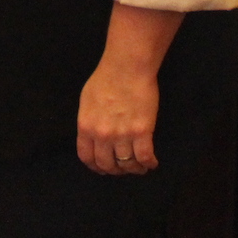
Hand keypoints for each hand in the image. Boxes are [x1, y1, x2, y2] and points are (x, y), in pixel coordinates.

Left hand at [77, 59, 159, 175]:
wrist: (127, 67)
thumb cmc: (106, 79)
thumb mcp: (87, 101)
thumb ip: (89, 122)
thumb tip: (94, 136)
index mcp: (86, 127)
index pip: (87, 157)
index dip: (96, 167)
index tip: (104, 168)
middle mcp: (102, 135)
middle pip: (107, 164)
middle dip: (115, 170)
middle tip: (123, 168)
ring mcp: (122, 135)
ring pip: (127, 164)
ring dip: (134, 169)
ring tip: (139, 167)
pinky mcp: (142, 132)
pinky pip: (145, 157)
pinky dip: (149, 164)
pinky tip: (152, 163)